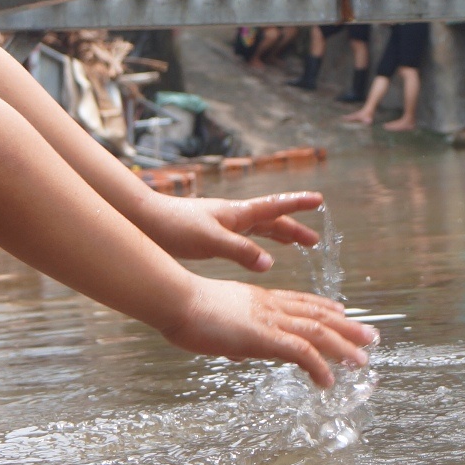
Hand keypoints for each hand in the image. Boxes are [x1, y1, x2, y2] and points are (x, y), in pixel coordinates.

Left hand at [136, 190, 323, 271]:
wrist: (145, 221)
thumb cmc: (175, 227)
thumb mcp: (210, 241)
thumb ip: (240, 252)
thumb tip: (269, 264)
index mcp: (237, 213)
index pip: (275, 206)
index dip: (298, 204)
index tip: (320, 200)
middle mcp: (234, 216)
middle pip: (272, 220)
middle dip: (294, 228)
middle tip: (315, 241)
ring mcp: (223, 224)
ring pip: (259, 228)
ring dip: (279, 235)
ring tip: (297, 244)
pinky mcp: (211, 235)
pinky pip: (245, 238)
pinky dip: (258, 244)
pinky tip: (258, 254)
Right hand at [158, 278, 375, 387]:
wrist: (175, 300)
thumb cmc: (185, 310)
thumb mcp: (216, 323)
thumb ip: (231, 336)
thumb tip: (237, 352)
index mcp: (259, 300)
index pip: (300, 302)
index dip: (325, 308)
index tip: (344, 313)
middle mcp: (270, 307)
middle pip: (318, 316)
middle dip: (347, 328)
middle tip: (371, 337)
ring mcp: (268, 321)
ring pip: (317, 332)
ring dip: (344, 347)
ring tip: (362, 361)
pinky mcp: (263, 337)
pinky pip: (299, 352)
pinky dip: (318, 366)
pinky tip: (328, 380)